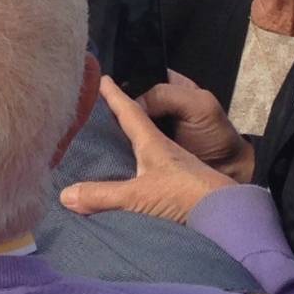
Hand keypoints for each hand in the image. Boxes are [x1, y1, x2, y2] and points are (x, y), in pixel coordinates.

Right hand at [61, 76, 239, 222]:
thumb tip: (66, 194)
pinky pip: (150, 173)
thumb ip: (104, 194)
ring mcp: (172, 170)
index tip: (102, 79)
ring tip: (103, 148)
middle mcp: (163, 152)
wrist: (228, 215)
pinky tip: (124, 184)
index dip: (115, 96)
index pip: (130, 112)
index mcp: (154, 142)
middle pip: (138, 128)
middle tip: (95, 113)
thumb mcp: (140, 193)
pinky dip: (135, 171)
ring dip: (126, 147)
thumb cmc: (189, 190)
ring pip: (144, 151)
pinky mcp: (178, 190)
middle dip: (119, 119)